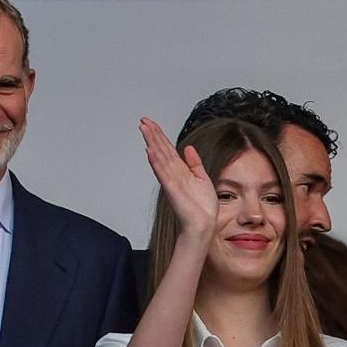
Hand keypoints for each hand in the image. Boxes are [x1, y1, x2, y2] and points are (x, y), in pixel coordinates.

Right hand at [140, 117, 215, 240]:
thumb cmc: (203, 208)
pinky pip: (163, 173)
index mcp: (180, 171)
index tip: (150, 123)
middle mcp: (174, 174)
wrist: (203, 224)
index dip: (159, 135)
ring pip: (159, 158)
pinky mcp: (172, 189)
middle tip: (142, 121)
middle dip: (152, 135)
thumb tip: (188, 148)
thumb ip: (194, 163)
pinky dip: (156, 162)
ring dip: (152, 143)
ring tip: (144, 130)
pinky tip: (150, 151)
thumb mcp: (202, 179)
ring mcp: (171, 181)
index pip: (167, 149)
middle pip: (161, 150)